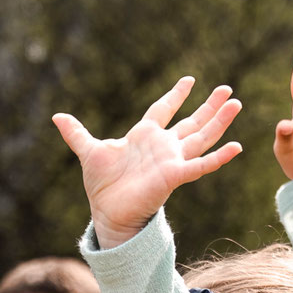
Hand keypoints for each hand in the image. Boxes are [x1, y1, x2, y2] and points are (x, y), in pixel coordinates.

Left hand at [54, 77, 244, 247]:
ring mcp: (172, 160)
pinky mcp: (175, 176)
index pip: (163, 109)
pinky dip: (219, 157)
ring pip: (201, 137)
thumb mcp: (88, 151)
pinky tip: (236, 146)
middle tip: (227, 89)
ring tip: (235, 104)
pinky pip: (201, 165)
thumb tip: (56, 116)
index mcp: (144, 136)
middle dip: (209, 106)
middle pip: (192, 122)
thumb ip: (77, 133)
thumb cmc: (102, 185)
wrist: (107, 212)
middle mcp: (163, 147)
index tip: (189, 80)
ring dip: (219, 122)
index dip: (176, 95)